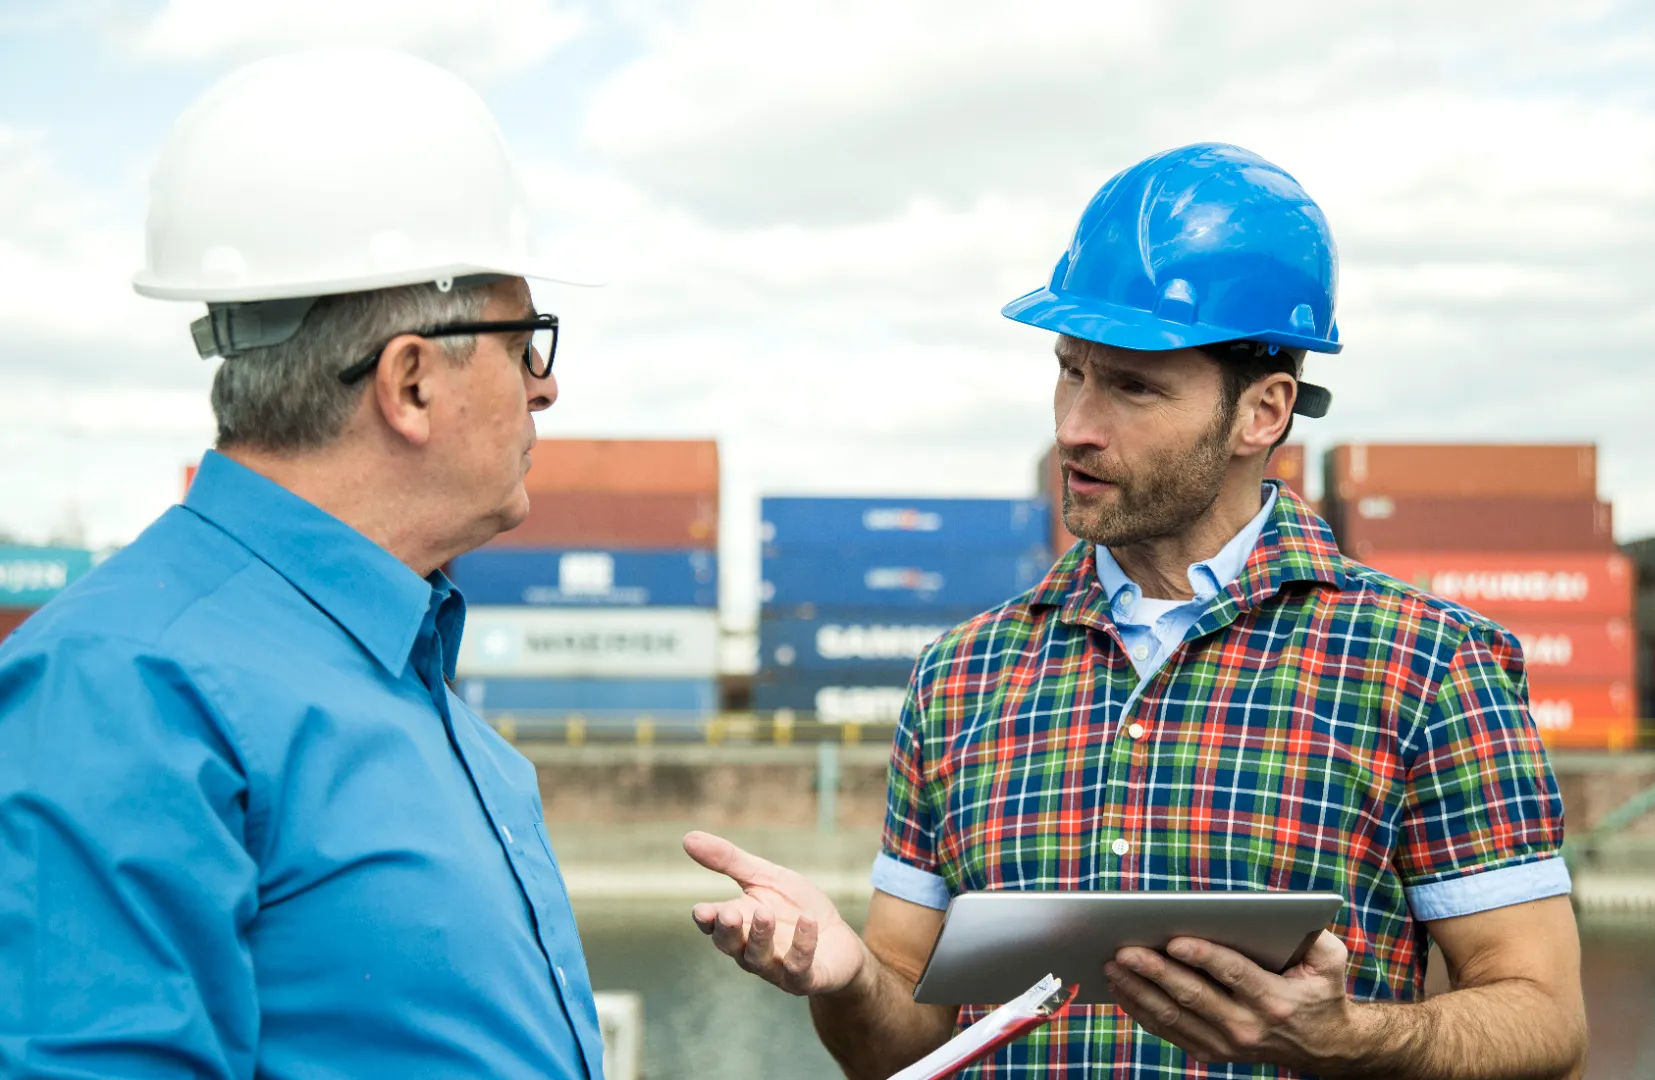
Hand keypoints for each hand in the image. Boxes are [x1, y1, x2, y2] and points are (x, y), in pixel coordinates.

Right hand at [683, 830, 868, 996]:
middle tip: (728, 913)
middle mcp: (752, 951)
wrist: (839, 941)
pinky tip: (808, 922)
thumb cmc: (795, 909)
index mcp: (739, 925)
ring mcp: (778, 968)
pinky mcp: (808, 978)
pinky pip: (800, 969)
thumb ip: (729, 861)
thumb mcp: (765, 878)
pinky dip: (802, 946)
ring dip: (760, 938)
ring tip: (764, 914)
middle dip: (728, 931)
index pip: (714, 925)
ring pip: (760, 959)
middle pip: (731, 946)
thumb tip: (687, 837)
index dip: (707, 920)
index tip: (701, 910)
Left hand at [1104, 931, 1361, 1071]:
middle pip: (1193, 996)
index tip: (1173, 940)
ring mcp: (1227, 1045)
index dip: (1202, 956)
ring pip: (1173, 1017)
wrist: (1326, 1047)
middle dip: (1154, 971)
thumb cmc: (1321, 992)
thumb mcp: (1330, 961)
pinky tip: (1122, 989)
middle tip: (1124, 950)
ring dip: (1138, 991)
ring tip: (1112, 966)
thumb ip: (1314, 936)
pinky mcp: (1212, 1053)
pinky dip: (1141, 1010)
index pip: (1232, 974)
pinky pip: (1169, 1031)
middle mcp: (1248, 1027)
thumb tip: (1285, 912)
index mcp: (1275, 1000)